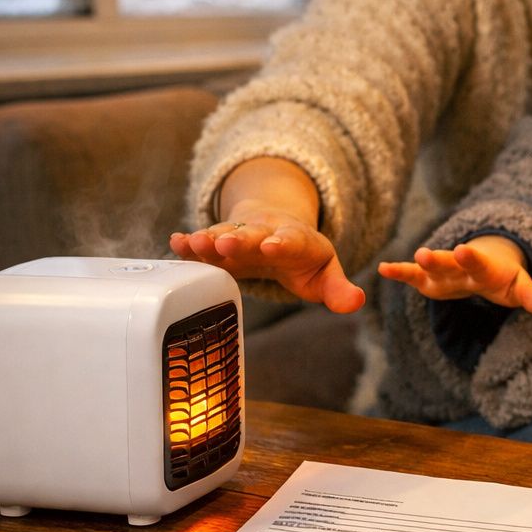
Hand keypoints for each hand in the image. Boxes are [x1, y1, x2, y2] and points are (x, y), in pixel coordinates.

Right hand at [170, 208, 364, 312]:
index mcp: (295, 241)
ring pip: (223, 235)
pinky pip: (203, 243)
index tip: (272, 247)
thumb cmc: (304, 259)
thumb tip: (356, 302)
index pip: (290, 241)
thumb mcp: (325, 274)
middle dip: (239, 239)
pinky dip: (189, 243)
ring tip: (193, 243)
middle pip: (251, 235)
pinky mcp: (219, 243)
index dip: (281, 243)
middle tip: (224, 242)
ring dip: (209, 240)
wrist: (277, 230)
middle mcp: (265, 234)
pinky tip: (175, 243)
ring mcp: (240, 237)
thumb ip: (338, 290)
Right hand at [377, 236, 531, 312]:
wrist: (489, 264)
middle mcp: (462, 267)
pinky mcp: (432, 279)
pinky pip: (414, 275)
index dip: (471, 258)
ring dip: (418, 265)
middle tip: (423, 253)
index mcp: (485, 269)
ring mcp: (445, 272)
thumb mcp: (520, 288)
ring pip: (430, 268)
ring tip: (406, 260)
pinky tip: (382, 269)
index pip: (478, 264)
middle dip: (437, 260)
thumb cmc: (505, 280)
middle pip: (449, 263)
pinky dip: (400, 272)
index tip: (461, 249)